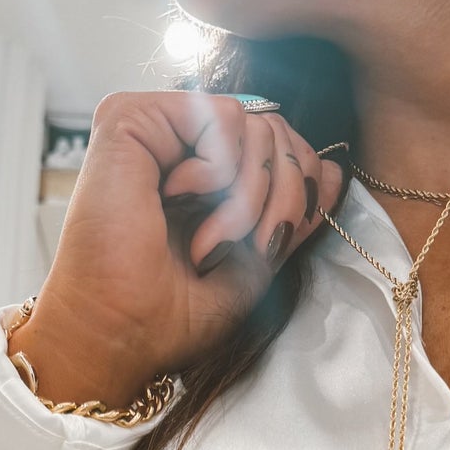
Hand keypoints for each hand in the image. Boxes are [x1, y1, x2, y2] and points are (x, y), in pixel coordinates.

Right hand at [27, 90, 344, 392]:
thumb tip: (332, 170)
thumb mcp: (254, 261)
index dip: (298, 194)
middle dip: (276, 198)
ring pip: (256, 124)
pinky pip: (221, 115)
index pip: (283, 149)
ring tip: (206, 239)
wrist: (118, 334)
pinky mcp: (129, 118)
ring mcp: (153, 128)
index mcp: (202, 175)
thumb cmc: (170, 312)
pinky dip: (218, 168)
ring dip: (246, 194)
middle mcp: (176, 144)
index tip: (263, 247)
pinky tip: (178, 199)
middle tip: (233, 247)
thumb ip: (293, 213)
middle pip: (277, 132)